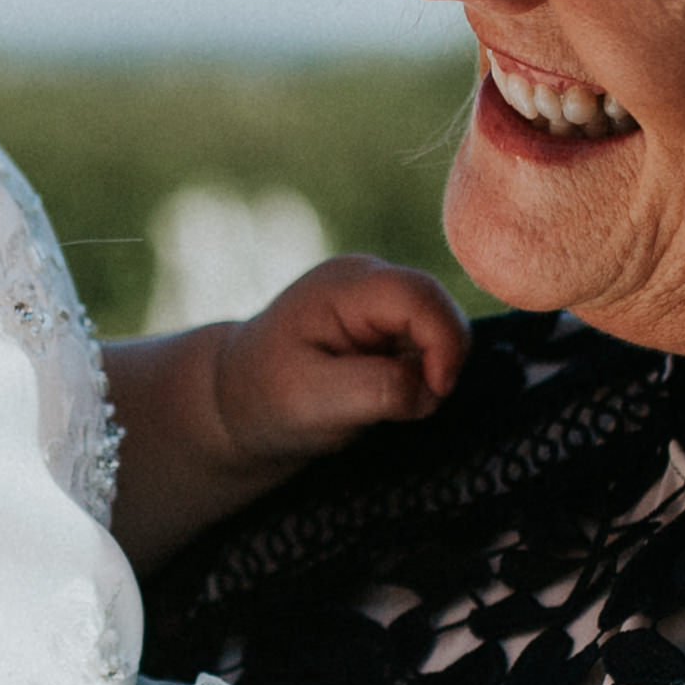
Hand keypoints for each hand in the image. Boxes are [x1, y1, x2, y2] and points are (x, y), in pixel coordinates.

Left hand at [206, 259, 464, 467]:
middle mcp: (366, 278)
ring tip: (378, 397)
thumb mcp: (313, 403)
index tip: (435, 392)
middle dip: (437, 361)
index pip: (420, 296)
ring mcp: (378, 296)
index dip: (444, 343)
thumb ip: (377, 390)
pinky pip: (428, 341)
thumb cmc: (268, 398)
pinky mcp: (386, 317)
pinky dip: (418, 372)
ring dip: (425, 370)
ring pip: (439, 327)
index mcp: (343, 288)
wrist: (240, 398)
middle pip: (439, 307)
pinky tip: (380, 385)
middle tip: (402, 405)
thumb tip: (430, 386)